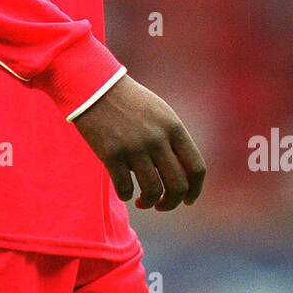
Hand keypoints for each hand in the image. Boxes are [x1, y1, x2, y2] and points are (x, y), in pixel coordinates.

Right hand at [72, 74, 205, 210]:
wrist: (96, 86)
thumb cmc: (130, 102)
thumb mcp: (160, 114)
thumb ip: (173, 140)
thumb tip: (182, 176)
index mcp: (173, 128)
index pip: (196, 168)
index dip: (195, 190)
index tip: (187, 200)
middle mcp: (158, 139)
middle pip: (177, 186)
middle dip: (171, 203)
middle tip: (162, 205)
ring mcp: (134, 147)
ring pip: (152, 191)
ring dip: (148, 202)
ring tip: (142, 201)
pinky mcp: (111, 154)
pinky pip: (124, 187)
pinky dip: (126, 195)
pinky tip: (125, 192)